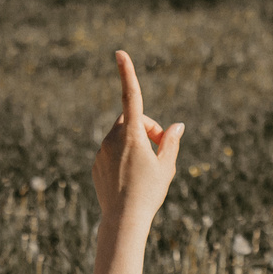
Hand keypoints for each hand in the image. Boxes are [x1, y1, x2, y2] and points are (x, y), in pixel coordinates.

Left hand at [91, 51, 182, 227]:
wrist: (122, 220)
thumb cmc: (148, 193)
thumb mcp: (166, 166)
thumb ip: (170, 142)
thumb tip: (176, 127)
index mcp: (131, 135)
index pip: (131, 97)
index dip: (127, 73)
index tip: (120, 54)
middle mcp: (112, 138)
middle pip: (131, 118)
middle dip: (146, 126)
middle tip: (160, 146)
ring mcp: (102, 151)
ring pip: (121, 135)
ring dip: (135, 141)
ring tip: (147, 166)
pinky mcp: (96, 164)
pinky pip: (111, 151)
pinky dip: (123, 156)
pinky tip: (131, 177)